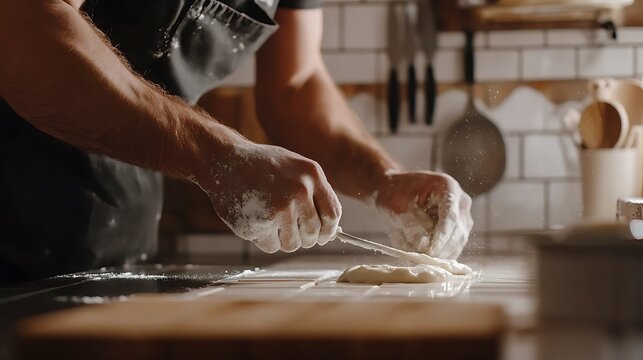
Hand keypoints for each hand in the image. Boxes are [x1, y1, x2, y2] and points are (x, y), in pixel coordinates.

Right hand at [196, 141, 341, 252]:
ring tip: (270, 222)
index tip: (322, 236)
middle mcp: (299, 191)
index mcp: (312, 175)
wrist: (224, 160)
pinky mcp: (259, 223)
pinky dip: (265, 240)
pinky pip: (272, 246)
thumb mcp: (295, 167)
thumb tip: (329, 227)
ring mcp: (279, 209)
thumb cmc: (262, 165)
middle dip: (304, 238)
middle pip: (313, 233)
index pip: (332, 214)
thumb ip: (314, 191)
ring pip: (293, 244)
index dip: (328, 231)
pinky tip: (257, 221)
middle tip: (291, 230)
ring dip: (283, 239)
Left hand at [373, 170, 472, 258]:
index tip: (430, 252)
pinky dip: (437, 252)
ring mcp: (462, 216)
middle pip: (457, 232)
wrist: (394, 189)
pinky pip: (452, 247)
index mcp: (447, 187)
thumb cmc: (394, 193)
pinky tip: (420, 252)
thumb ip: (412, 226)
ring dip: (437, 252)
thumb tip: (424, 247)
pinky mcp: (458, 229)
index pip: (450, 217)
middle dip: (439, 248)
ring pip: (456, 243)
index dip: (441, 237)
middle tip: (420, 258)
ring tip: (415, 252)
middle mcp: (460, 202)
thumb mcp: (398, 208)